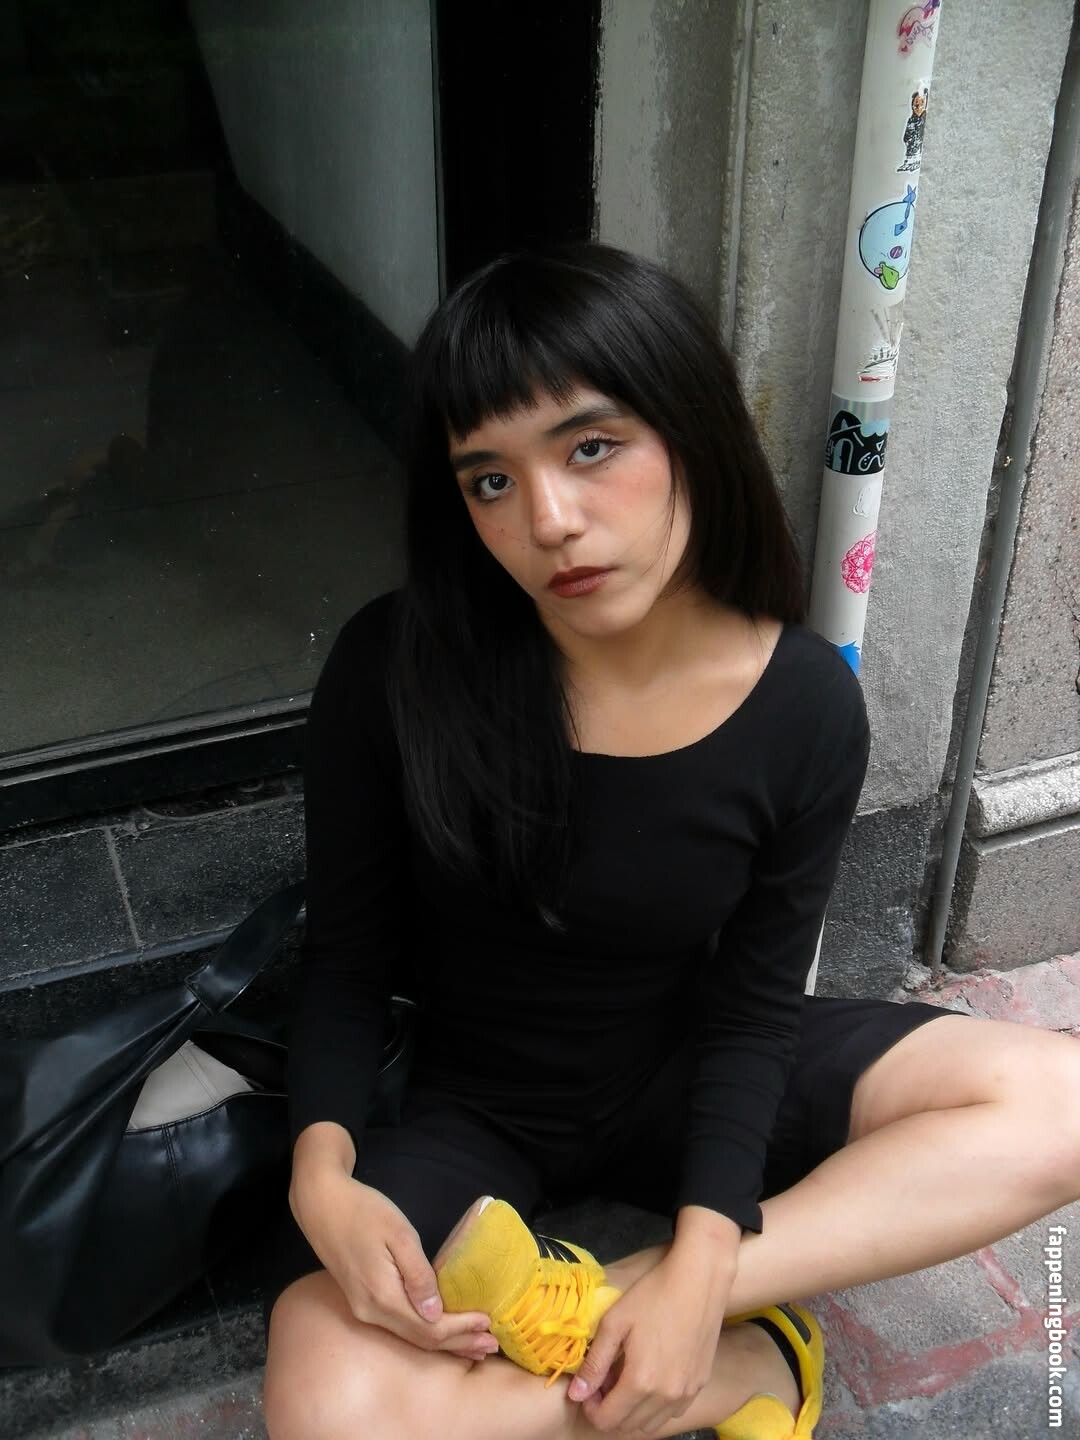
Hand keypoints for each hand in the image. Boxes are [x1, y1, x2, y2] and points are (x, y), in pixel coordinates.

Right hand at [290, 1126, 496, 1361]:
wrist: (321, 1203)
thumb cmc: (363, 1211)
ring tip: (474, 1343)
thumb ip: (418, 1275)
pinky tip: (440, 1328)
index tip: (488, 1324)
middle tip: (490, 1345)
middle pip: (421, 1340)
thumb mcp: (398, 1234)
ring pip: (410, 1335)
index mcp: (382, 1296)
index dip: (460, 1329)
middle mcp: (371, 1312)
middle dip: (458, 1343)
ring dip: (444, 1341)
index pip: (429, 1329)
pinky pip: (399, 1325)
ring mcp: (363, 1309)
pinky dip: (425, 1331)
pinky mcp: (362, 1301)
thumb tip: (436, 1313)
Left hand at [566, 1244, 733, 1435]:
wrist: (700, 1279)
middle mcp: (666, 1396)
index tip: (590, 1385)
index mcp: (641, 1382)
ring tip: (627, 1377)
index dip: (591, 1408)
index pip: (607, 1421)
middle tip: (605, 1378)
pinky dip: (656, 1406)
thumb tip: (576, 1395)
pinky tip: (653, 1376)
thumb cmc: (653, 1294)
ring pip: (652, 1424)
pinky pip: (673, 1411)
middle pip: (628, 1426)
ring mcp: (686, 1393)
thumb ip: (594, 1363)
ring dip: (633, 1411)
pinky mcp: (700, 1383)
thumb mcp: (614, 1323)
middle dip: (610, 1409)